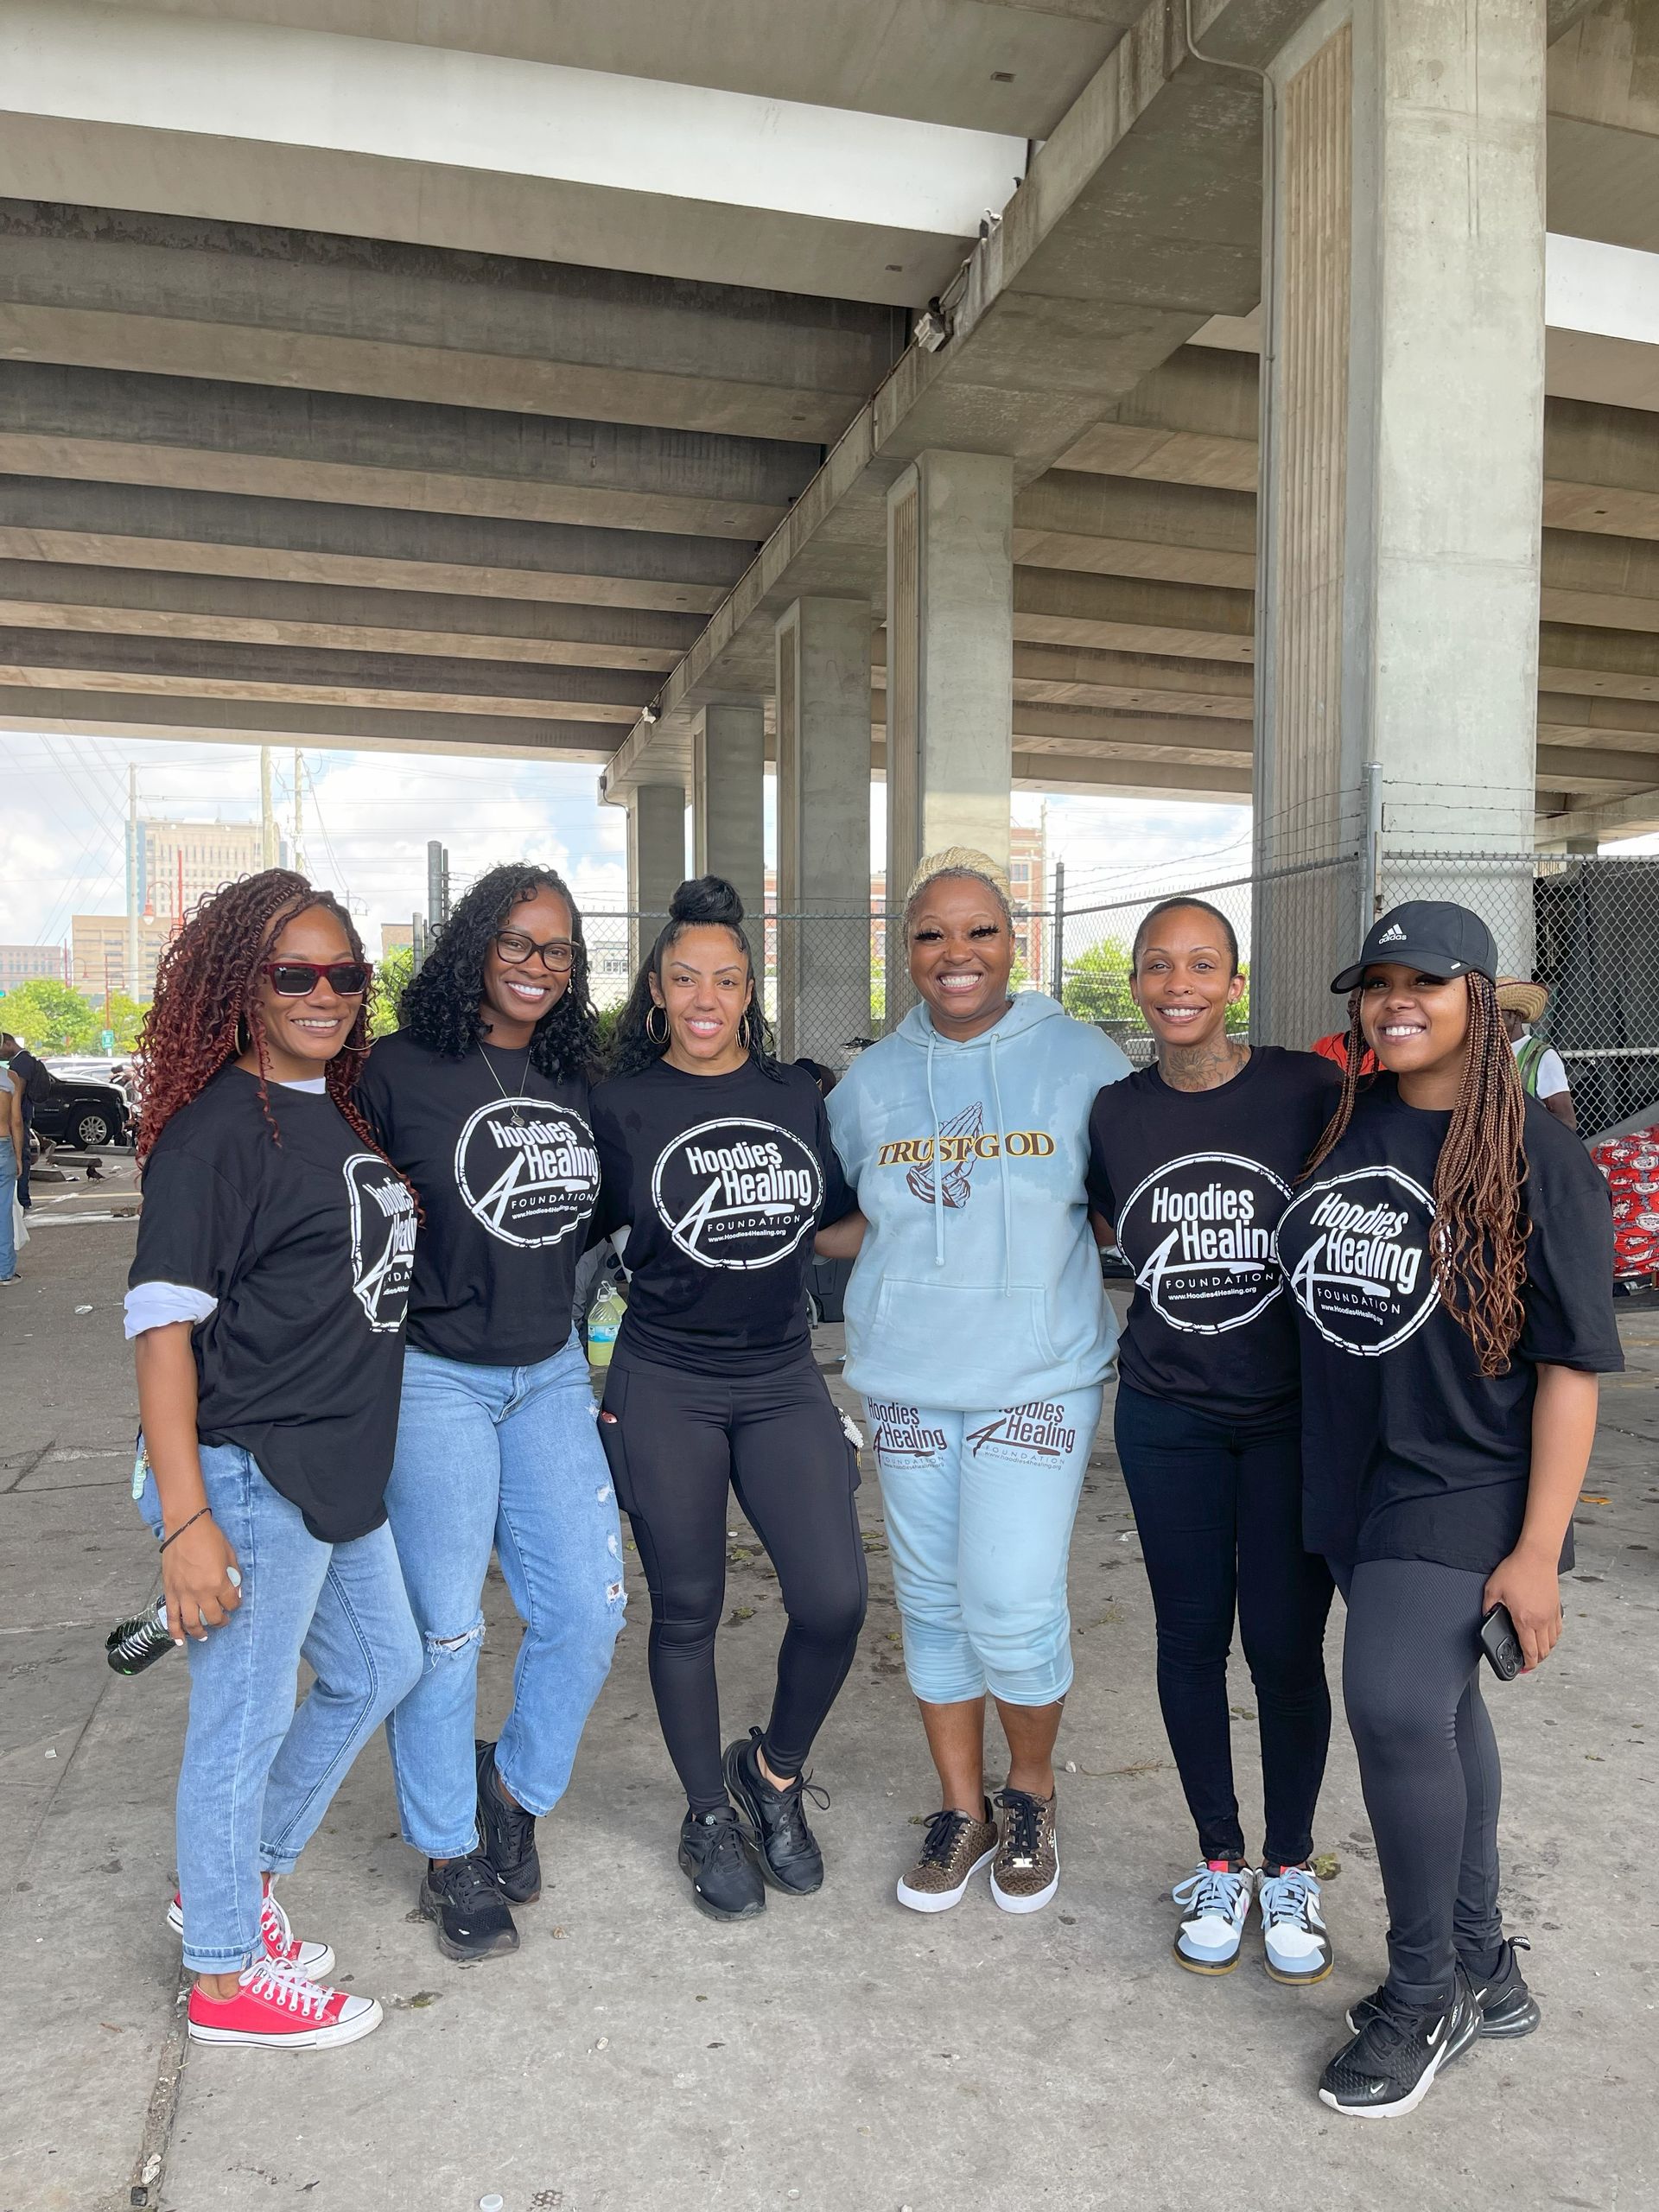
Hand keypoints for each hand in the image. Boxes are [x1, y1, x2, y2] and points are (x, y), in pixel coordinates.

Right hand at [162, 1515, 241, 1642]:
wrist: (185, 1527)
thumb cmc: (210, 1537)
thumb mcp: (230, 1555)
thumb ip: (234, 1575)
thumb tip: (236, 1591)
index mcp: (218, 1582)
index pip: (231, 1603)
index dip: (235, 1605)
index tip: (235, 1603)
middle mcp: (201, 1592)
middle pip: (212, 1618)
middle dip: (220, 1621)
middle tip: (222, 1620)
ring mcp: (183, 1594)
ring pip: (191, 1623)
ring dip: (199, 1633)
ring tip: (204, 1636)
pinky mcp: (170, 1592)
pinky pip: (171, 1617)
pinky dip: (175, 1631)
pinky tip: (180, 1641)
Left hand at [1482, 1547, 1561, 1672]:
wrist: (1537, 1556)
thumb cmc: (1516, 1570)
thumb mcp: (1493, 1588)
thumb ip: (1488, 1607)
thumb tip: (1486, 1617)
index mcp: (1524, 1620)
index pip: (1529, 1651)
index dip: (1527, 1665)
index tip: (1522, 1669)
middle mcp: (1541, 1621)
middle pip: (1543, 1651)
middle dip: (1535, 1660)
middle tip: (1526, 1662)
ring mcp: (1551, 1615)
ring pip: (1552, 1643)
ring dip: (1544, 1651)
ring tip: (1534, 1651)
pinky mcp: (1557, 1608)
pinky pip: (1558, 1631)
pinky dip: (1552, 1639)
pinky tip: (1545, 1637)